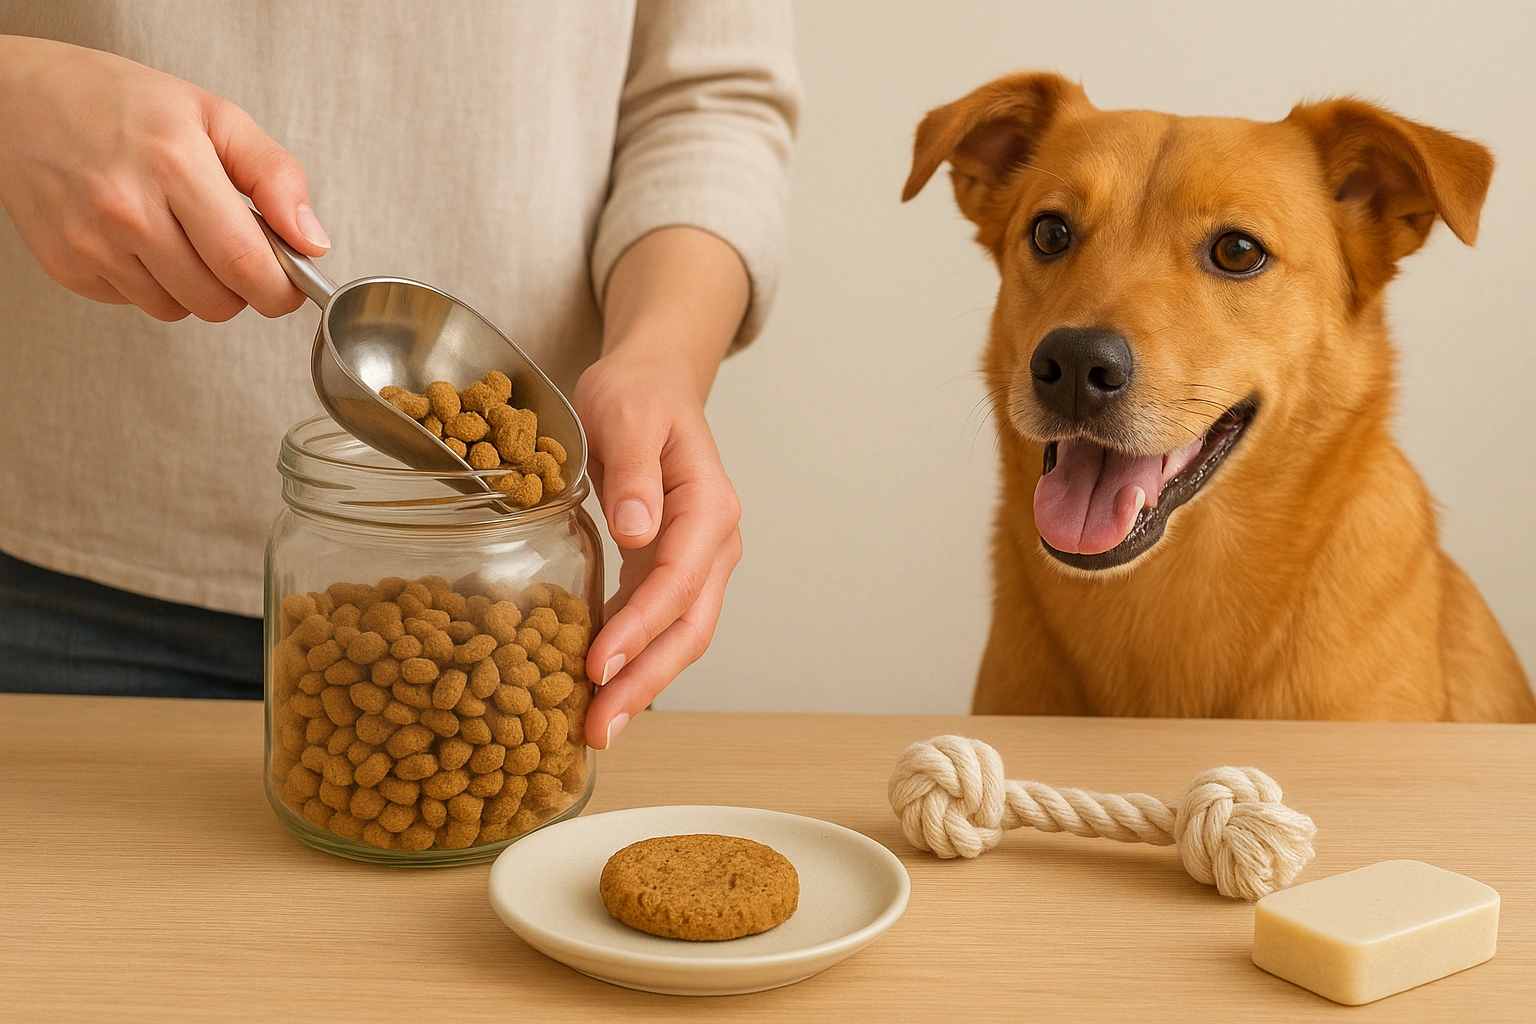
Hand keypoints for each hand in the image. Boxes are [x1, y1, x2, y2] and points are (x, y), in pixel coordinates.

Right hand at [0, 35, 326, 321]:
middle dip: (241, 288)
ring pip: (179, 310)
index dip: (280, 288)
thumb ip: (276, 177)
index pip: (245, 265)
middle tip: (234, 250)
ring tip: (181, 233)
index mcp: (173, 165)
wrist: (18, 100)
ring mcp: (92, 244)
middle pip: (216, 302)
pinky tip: (140, 238)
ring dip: (195, 287)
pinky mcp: (67, 267)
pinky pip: (137, 303)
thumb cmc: (120, 103)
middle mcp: (126, 209)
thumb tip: (310, 241)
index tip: (288, 282)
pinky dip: (151, 282)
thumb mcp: (215, 116)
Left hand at [575, 226, 750, 747]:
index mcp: (709, 506)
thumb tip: (639, 530)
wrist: (653, 385)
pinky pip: (659, 627)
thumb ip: (634, 472)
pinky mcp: (672, 573)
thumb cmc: (638, 394)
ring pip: (680, 638)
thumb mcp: (626, 414)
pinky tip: (600, 692)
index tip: (598, 664)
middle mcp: (715, 543)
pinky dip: (634, 662)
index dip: (641, 627)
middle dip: (645, 681)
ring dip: (641, 684)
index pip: (679, 580)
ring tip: (597, 727)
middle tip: (600, 727)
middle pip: (690, 628)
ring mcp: (699, 563)